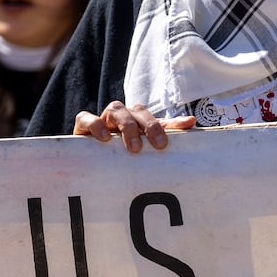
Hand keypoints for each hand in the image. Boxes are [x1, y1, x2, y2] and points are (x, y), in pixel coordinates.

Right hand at [73, 101, 196, 151]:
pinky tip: (103, 138)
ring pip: (115, 109)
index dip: (166, 124)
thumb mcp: (145, 151)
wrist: (89, 167)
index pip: (154, 118)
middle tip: (156, 146)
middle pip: (136, 110)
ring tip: (133, 148)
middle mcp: (122, 117)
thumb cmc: (121, 157)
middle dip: (149, 126)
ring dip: (126, 125)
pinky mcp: (83, 127)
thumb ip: (167, 134)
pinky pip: (85, 118)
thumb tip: (193, 122)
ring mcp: (103, 120)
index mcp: (138, 122)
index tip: (176, 136)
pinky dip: (95, 124)